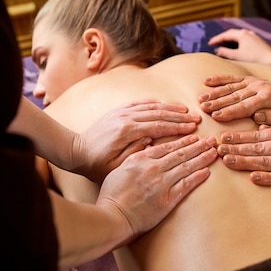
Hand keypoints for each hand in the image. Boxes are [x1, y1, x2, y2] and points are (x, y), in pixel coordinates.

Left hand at [74, 100, 202, 182]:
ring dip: (170, 108)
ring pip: (151, 107)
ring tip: (186, 111)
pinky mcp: (117, 111)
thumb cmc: (96, 165)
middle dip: (179, 116)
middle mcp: (125, 118)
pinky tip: (165, 105)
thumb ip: (135, 153)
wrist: (75, 151)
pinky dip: (154, 103)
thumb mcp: (116, 166)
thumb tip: (152, 140)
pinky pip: (139, 103)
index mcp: (127, 132)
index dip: (177, 127)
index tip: (192, 129)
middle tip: (195, 119)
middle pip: (158, 114)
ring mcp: (121, 112)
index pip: (158, 127)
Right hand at [97, 134, 217, 239]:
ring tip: (213, 152)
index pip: (167, 146)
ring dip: (202, 158)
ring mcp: (161, 183)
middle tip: (211, 140)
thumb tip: (147, 145)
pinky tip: (207, 171)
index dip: (183, 141)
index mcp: (141, 159)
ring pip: (186, 167)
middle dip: (198, 146)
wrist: (112, 217)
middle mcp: (153, 168)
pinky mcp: (167, 200)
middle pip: (181, 154)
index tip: (194, 136)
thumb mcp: (119, 168)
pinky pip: (186, 185)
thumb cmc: (112, 195)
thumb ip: (135, 156)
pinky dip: (197, 177)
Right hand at [198, 76, 270, 124]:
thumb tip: (258, 117)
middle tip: (202, 108)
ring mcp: (252, 81)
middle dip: (217, 102)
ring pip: (230, 87)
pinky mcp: (247, 78)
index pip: (246, 106)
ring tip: (200, 99)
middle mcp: (258, 87)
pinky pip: (231, 78)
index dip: (230, 111)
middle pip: (234, 96)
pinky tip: (206, 81)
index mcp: (267, 98)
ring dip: (214, 92)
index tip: (216, 116)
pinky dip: (219, 79)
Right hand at [208, 29, 270, 64]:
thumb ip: (225, 52)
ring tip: (224, 45)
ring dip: (231, 40)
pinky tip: (237, 48)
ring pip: (239, 36)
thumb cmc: (255, 59)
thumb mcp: (237, 56)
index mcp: (242, 34)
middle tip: (215, 43)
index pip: (226, 34)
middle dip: (223, 38)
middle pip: (232, 33)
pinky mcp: (258, 42)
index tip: (209, 43)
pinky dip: (238, 42)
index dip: (216, 39)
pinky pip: (244, 40)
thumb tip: (217, 50)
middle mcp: (248, 33)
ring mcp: (254, 37)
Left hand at [217, 125, 270, 195]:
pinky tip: (252, 178)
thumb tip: (260, 128)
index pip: (258, 134)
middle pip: (257, 147)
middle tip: (216, 148)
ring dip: (245, 161)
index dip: (238, 136)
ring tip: (227, 161)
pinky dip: (267, 177)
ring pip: (265, 161)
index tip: (221, 137)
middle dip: (235, 147)